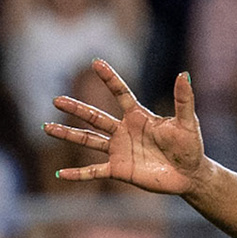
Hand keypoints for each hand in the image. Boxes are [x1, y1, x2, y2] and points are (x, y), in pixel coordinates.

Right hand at [46, 61, 206, 195]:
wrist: (190, 175)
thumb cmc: (190, 147)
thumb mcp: (187, 123)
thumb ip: (183, 100)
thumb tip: (184, 75)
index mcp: (138, 117)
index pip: (120, 93)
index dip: (109, 79)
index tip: (96, 62)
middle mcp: (124, 131)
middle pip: (95, 117)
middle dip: (76, 109)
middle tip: (56, 100)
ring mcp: (119, 150)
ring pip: (88, 140)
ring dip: (68, 135)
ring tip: (46, 128)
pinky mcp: (119, 170)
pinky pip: (95, 171)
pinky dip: (79, 173)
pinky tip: (62, 174)